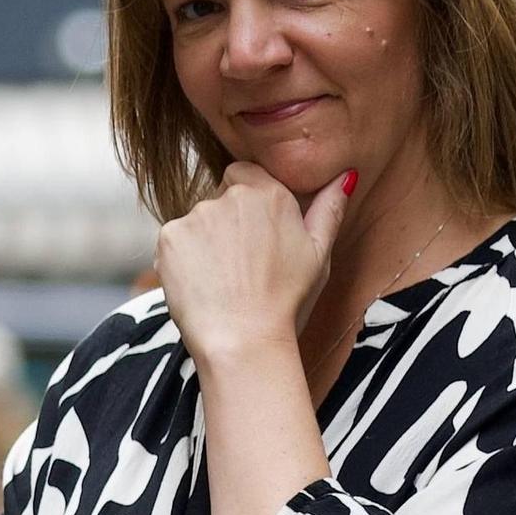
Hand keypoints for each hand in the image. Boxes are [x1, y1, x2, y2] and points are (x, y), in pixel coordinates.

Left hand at [155, 164, 353, 362]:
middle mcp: (231, 196)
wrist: (243, 341)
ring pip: (196, 222)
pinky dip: (183, 260)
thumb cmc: (286, 303)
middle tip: (241, 266)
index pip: (244, 173)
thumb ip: (329, 209)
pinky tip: (202, 285)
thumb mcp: (319, 255)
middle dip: (226, 225)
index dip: (246, 202)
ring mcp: (197, 215)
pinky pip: (175, 242)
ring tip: (222, 281)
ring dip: (204, 243)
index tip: (253, 233)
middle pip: (219, 198)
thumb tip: (345, 176)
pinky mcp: (170, 237)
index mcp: (269, 194)